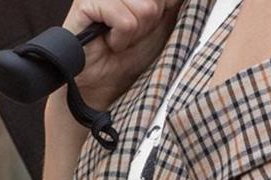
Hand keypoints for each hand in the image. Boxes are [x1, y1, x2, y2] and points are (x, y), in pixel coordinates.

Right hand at [62, 0, 183, 109]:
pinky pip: (125, 22)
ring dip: (136, 33)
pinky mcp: (86, 2)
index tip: (149, 27)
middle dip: (150, 24)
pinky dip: (121, 39)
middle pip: (156, 3)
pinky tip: (110, 42)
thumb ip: (170, 5)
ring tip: (121, 38)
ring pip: (145, 9)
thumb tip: (185, 0)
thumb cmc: (130, 55)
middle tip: (132, 35)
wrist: (103, 81)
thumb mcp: (161, 27)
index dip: (162, 13)